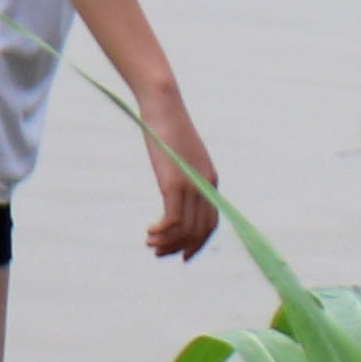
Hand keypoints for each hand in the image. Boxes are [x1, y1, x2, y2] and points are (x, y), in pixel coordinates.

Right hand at [140, 88, 220, 261]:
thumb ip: (182, 175)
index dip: (198, 243)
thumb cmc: (167, 129)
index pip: (211, 223)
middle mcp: (205, 185)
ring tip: (150, 243)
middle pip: (200, 231)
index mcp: (210, 180)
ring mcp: (191, 184)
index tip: (182, 255)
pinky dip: (162, 231)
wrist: (164, 106)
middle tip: (158, 253)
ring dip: (167, 242)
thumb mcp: (179, 156)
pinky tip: (149, 231)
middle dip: (180, 248)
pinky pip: (173, 218)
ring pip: (186, 229)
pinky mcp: (174, 182)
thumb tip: (174, 191)